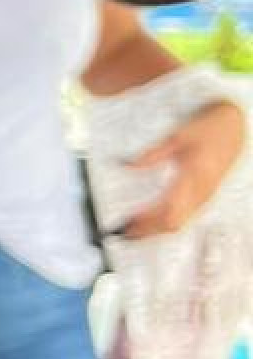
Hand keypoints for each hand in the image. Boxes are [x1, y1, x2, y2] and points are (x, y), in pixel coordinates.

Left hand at [120, 100, 247, 237]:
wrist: (234, 128)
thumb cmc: (208, 130)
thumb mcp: (177, 136)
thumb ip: (154, 154)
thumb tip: (130, 166)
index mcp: (194, 177)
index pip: (170, 211)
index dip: (148, 222)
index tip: (128, 222)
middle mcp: (202, 192)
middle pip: (173, 223)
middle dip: (148, 230)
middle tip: (125, 230)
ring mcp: (205, 196)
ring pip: (179, 222)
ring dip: (156, 228)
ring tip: (133, 227)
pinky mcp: (205, 197)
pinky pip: (185, 216)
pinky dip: (166, 221)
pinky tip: (151, 219)